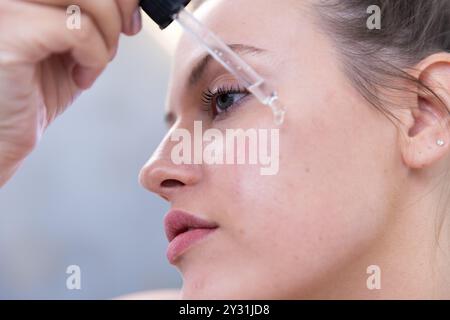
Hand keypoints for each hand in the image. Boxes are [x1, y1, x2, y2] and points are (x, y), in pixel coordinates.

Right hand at [0, 0, 141, 185]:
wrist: (1, 133)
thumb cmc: (36, 89)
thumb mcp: (71, 44)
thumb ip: (94, 16)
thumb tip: (131, 2)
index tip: (130, 19)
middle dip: (120, 7)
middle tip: (121, 39)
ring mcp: (6, 5)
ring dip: (106, 36)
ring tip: (90, 64)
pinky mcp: (9, 32)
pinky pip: (78, 30)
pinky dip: (94, 59)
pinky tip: (80, 78)